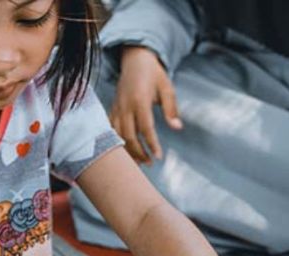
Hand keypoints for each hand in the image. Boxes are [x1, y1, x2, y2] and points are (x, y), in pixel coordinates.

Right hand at [111, 46, 182, 164]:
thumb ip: (171, 109)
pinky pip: (111, 130)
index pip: (145, 128)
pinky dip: (117, 142)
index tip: (158, 157)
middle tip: (150, 163)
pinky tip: (126, 151)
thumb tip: (177, 127)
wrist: (135, 60)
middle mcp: (125, 106)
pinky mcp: (113, 109)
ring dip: (128, 150)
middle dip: (139, 152)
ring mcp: (117, 108)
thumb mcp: (167, 88)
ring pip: (118, 135)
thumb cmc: (154, 74)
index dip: (152, 144)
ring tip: (139, 161)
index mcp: (140, 100)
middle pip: (129, 136)